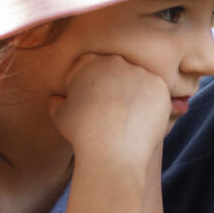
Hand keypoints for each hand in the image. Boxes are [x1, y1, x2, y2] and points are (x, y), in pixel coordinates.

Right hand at [47, 52, 173, 156]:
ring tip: (130, 119)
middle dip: (115, 86)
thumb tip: (55, 100)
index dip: (91, 83)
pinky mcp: (158, 85)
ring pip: (138, 80)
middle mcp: (114, 61)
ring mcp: (138, 71)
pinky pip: (156, 92)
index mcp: (87, 63)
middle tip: (114, 110)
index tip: (93, 101)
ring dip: (135, 94)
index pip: (90, 66)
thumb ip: (57, 103)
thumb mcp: (61, 117)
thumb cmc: (82, 135)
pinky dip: (152, 104)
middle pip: (116, 69)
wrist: (112, 151)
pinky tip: (144, 120)